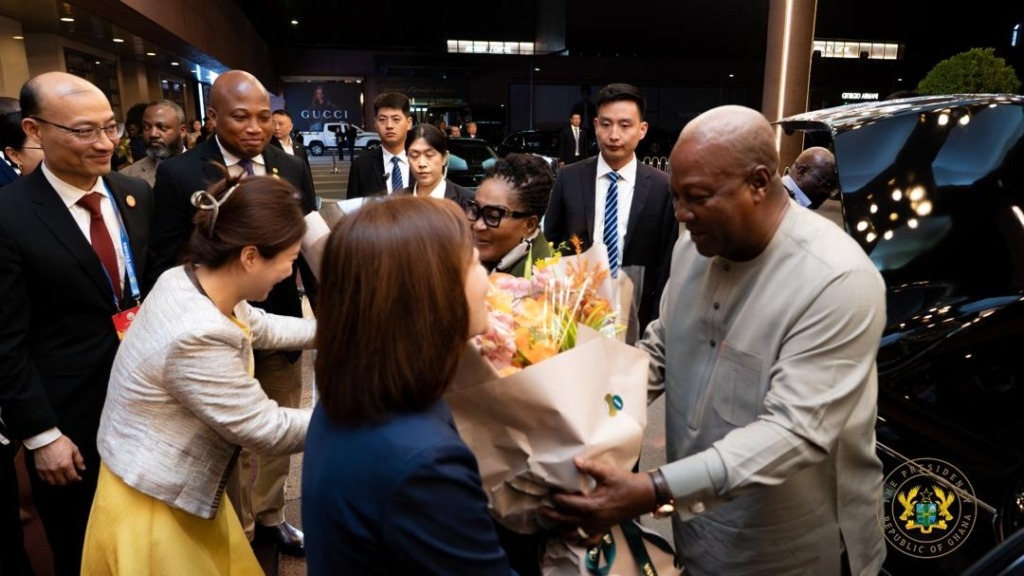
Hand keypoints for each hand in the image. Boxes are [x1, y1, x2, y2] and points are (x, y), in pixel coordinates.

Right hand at [33, 435, 84, 485]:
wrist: (45, 438)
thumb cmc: (59, 441)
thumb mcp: (73, 448)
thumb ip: (79, 460)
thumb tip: (82, 468)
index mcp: (66, 464)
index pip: (72, 477)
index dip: (77, 479)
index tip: (78, 478)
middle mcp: (56, 469)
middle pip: (63, 482)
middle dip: (68, 481)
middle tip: (70, 478)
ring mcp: (47, 470)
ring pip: (53, 483)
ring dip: (58, 482)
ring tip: (61, 478)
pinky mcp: (39, 469)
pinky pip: (44, 479)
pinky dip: (48, 480)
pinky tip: (52, 477)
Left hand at [541, 456, 655, 538]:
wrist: (644, 496)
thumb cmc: (626, 483)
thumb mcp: (608, 472)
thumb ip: (590, 467)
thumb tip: (575, 460)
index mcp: (592, 506)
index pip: (567, 504)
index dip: (556, 498)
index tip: (549, 492)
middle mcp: (593, 520)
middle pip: (566, 520)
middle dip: (552, 515)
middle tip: (540, 510)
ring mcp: (598, 527)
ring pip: (575, 532)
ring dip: (562, 527)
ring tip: (553, 521)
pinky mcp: (603, 529)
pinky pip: (589, 540)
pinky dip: (579, 540)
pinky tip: (573, 535)